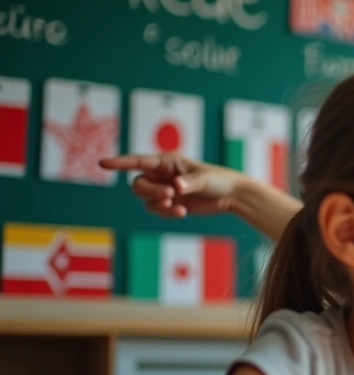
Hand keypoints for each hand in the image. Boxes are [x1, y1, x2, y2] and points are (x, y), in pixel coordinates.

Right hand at [98, 154, 244, 217]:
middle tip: (169, 195)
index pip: (138, 161)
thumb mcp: (206, 179)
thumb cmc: (219, 180)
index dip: (119, 162)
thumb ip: (190, 183)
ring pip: (145, 199)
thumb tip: (176, 187)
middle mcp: (161, 175)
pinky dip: (166, 213)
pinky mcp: (170, 204)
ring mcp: (164, 190)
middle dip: (150, 192)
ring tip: (176, 205)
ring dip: (157, 204)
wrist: (231, 196)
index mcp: (167, 161)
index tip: (102, 164)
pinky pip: (157, 210)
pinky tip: (182, 212)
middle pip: (138, 184)